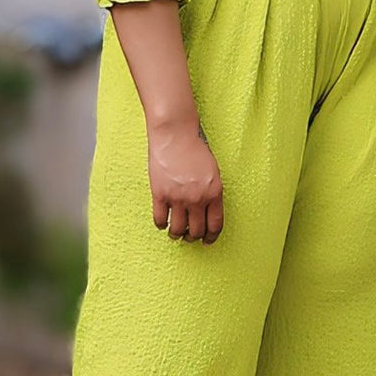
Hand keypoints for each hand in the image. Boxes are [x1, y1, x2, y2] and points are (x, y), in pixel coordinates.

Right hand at [148, 118, 223, 243]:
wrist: (175, 134)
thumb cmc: (194, 148)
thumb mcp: (212, 171)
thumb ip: (211, 192)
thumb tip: (206, 211)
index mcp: (214, 193)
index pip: (215, 225)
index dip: (211, 237)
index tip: (207, 241)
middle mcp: (197, 199)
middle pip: (196, 231)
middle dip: (193, 237)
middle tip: (189, 236)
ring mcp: (178, 198)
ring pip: (178, 230)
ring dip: (177, 234)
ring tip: (175, 232)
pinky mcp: (160, 195)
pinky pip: (160, 220)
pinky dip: (161, 224)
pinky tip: (162, 221)